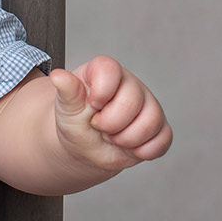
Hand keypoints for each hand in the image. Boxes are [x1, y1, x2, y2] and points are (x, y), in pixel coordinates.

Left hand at [49, 56, 170, 175]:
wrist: (84, 149)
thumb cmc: (76, 122)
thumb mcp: (67, 108)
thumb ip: (67, 92)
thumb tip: (58, 76)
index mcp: (105, 73)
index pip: (110, 70)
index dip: (101, 91)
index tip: (92, 105)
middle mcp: (130, 85)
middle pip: (132, 102)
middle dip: (110, 124)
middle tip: (99, 127)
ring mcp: (148, 105)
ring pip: (151, 121)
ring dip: (126, 139)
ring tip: (113, 138)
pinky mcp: (159, 127)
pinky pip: (163, 139)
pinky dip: (143, 150)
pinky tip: (128, 148)